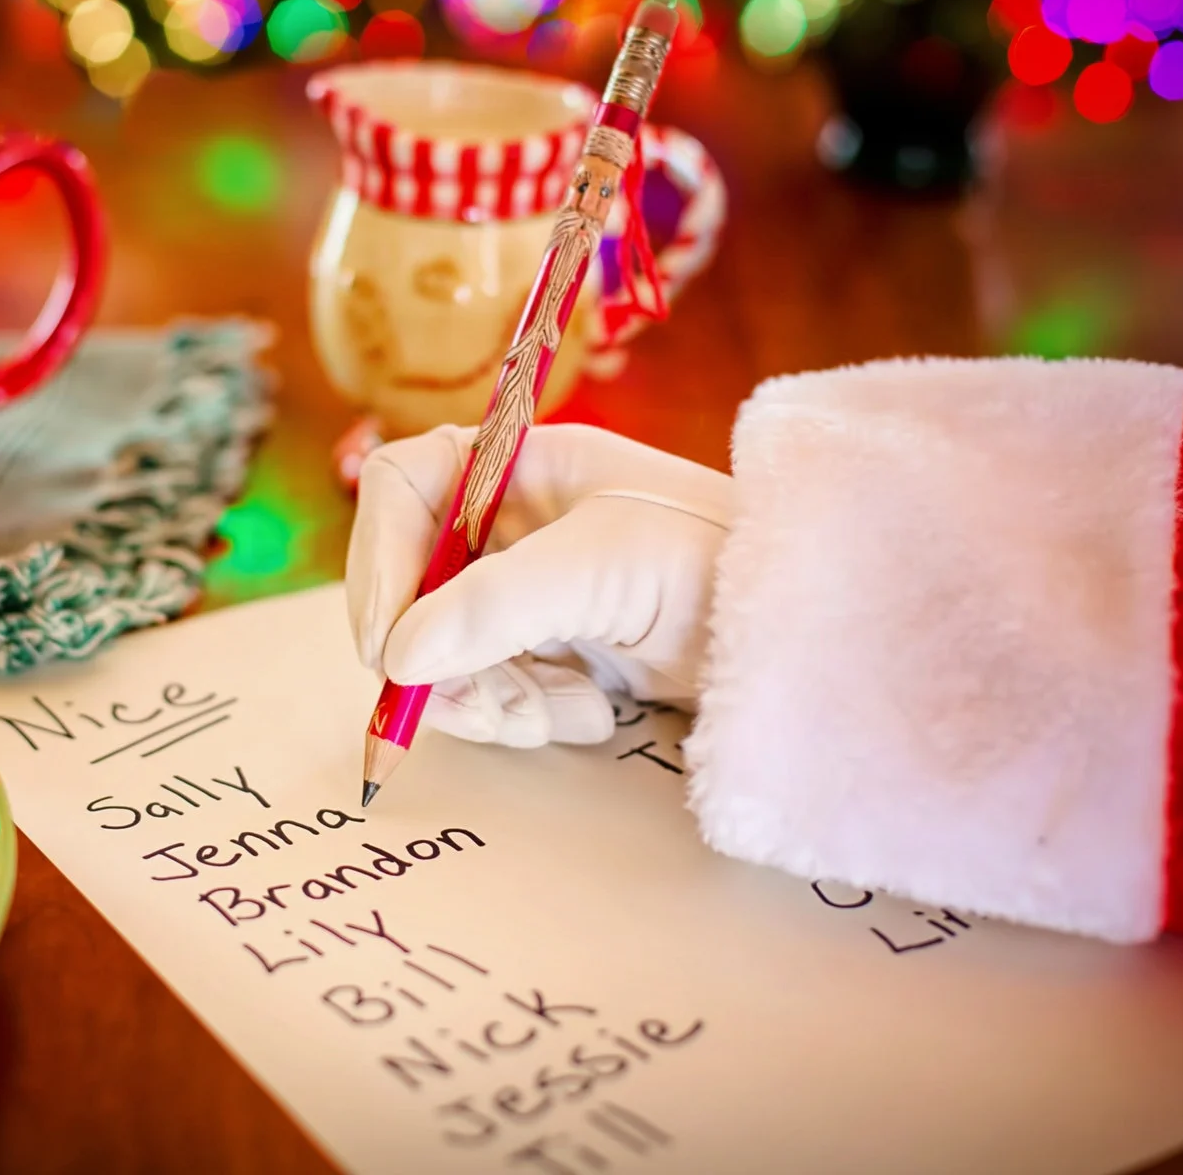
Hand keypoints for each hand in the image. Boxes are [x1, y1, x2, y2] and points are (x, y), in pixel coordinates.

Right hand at [347, 424, 734, 747]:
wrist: (803, 635)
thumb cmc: (716, 565)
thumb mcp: (603, 568)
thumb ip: (495, 606)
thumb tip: (398, 657)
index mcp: (517, 466)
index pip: (401, 489)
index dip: (379, 559)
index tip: (389, 643)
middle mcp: (510, 522)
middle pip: (409, 584)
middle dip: (438, 655)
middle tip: (483, 704)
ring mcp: (525, 588)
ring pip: (441, 650)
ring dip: (490, 697)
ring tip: (565, 714)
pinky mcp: (550, 648)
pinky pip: (488, 687)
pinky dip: (524, 713)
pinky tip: (591, 715)